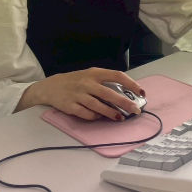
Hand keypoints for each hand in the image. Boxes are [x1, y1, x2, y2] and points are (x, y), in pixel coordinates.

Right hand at [17, 67, 145, 120]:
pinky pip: (86, 114)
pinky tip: (100, 117)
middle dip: (125, 103)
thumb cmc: (76, 81)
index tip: (141, 92)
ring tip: (120, 117)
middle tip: (135, 110)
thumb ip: (105, 82)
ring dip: (112, 113)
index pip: (117, 76)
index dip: (131, 84)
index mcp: (95, 73)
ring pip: (99, 106)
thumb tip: (125, 94)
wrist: (50, 87)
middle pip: (110, 94)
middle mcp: (88, 83)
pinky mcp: (70, 106)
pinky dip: (95, 117)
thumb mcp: (90, 75)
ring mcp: (78, 95)